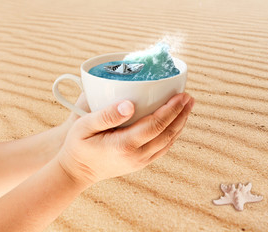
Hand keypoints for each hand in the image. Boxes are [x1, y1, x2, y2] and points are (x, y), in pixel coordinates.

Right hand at [57, 93, 194, 187]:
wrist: (77, 172)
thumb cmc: (78, 146)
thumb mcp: (84, 126)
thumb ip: (106, 115)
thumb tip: (129, 104)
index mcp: (125, 145)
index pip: (156, 125)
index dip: (171, 109)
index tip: (182, 95)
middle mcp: (137, 156)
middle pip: (167, 133)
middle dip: (181, 114)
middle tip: (189, 98)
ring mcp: (141, 161)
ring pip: (168, 142)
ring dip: (180, 124)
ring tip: (187, 107)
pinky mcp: (141, 162)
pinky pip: (163, 148)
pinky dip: (172, 134)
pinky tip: (175, 124)